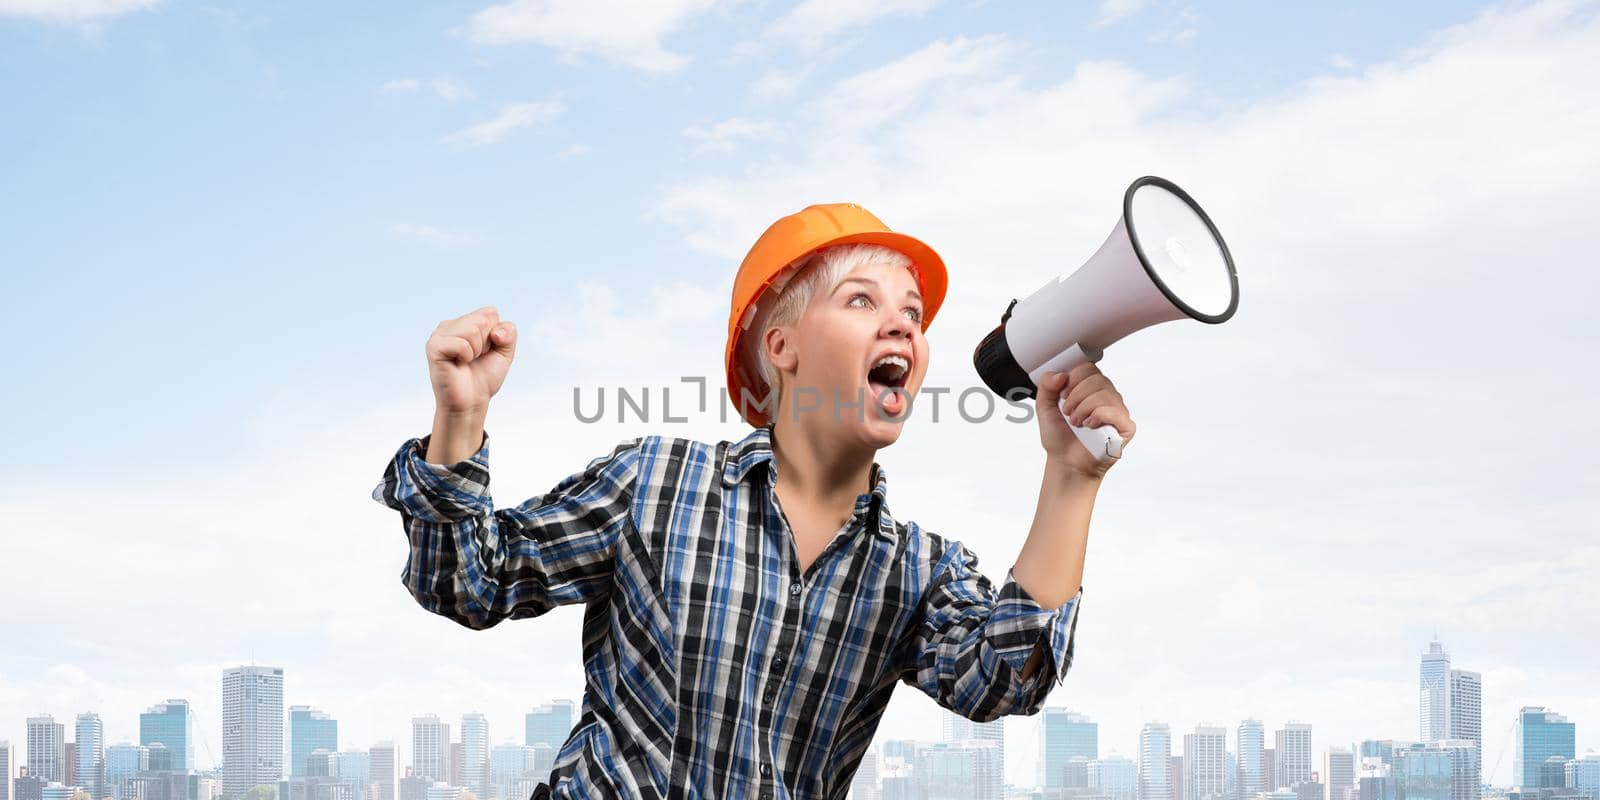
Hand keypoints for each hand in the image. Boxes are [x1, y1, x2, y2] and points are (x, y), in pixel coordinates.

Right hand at [426, 306, 517, 415]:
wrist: (471, 402)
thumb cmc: (484, 377)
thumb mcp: (505, 352)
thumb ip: (509, 333)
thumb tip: (495, 332)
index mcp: (464, 322)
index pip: (490, 312)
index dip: (495, 335)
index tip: (484, 352)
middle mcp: (449, 325)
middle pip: (482, 319)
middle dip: (486, 343)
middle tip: (474, 358)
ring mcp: (439, 335)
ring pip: (472, 330)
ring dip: (476, 351)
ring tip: (466, 361)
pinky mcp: (433, 347)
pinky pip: (462, 343)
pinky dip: (466, 356)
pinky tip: (458, 364)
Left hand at [1034, 363, 1135, 479]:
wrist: (1066, 462)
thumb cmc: (1059, 436)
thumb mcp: (1044, 407)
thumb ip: (1046, 386)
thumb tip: (1060, 374)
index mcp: (1089, 388)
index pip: (1088, 368)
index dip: (1073, 379)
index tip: (1062, 395)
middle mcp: (1106, 396)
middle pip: (1097, 379)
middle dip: (1076, 395)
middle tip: (1067, 412)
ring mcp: (1118, 410)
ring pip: (1105, 394)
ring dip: (1084, 408)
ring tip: (1076, 422)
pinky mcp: (1126, 426)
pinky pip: (1116, 412)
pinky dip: (1099, 416)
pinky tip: (1089, 425)